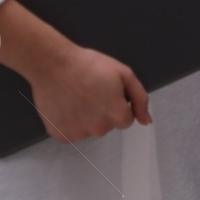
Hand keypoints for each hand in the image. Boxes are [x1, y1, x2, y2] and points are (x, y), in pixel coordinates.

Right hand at [0, 0, 151, 142]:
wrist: (53, 64)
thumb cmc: (88, 65)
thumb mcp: (124, 74)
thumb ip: (140, 99)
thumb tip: (146, 120)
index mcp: (117, 115)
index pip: (125, 119)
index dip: (117, 104)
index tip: (106, 92)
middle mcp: (99, 129)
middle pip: (107, 125)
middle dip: (102, 112)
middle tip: (90, 92)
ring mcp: (78, 134)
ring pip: (88, 130)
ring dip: (85, 118)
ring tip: (75, 96)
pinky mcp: (60, 135)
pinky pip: (70, 133)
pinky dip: (68, 122)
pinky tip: (65, 105)